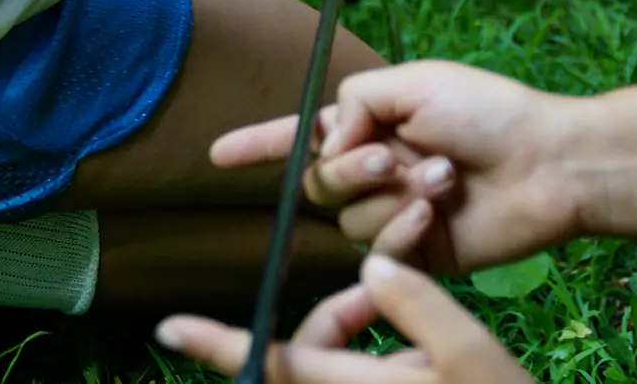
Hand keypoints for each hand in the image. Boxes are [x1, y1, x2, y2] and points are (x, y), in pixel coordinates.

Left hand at [157, 254, 534, 383]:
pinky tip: (421, 358)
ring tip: (413, 328)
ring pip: (329, 369)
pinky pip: (353, 382)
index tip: (166, 327)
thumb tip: (371, 264)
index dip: (216, 346)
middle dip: (335, 313)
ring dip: (357, 337)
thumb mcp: (471, 354)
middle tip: (383, 291)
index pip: (270, 364)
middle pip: (304, 357)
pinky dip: (375, 362)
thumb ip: (418, 303)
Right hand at [210, 62, 592, 274]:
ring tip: (441, 177)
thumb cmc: (486, 109)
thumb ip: (356, 98)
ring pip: (345, 216)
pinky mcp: (415, 249)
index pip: (300, 134)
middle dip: (348, 167)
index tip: (214, 156)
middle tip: (393, 155)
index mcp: (371, 122)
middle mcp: (375, 167)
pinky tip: (437, 210)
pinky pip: (379, 248)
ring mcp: (392, 210)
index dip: (256, 144)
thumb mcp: (415, 81)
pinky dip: (402, 226)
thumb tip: (329, 141)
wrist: (544, 162)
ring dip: (390, 194)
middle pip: (316, 181)